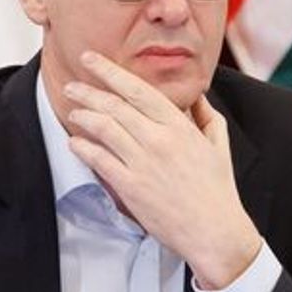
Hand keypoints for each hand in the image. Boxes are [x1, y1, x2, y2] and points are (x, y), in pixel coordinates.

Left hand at [64, 50, 261, 288]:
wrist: (214, 231)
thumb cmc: (218, 191)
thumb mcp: (219, 145)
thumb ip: (207, 116)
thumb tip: (198, 97)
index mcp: (179, 126)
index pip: (138, 90)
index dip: (110, 72)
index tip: (93, 60)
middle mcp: (159, 140)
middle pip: (114, 106)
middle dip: (88, 91)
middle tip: (72, 86)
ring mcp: (143, 163)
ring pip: (104, 128)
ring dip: (83, 116)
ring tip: (73, 111)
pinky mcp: (131, 187)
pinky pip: (99, 160)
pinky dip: (83, 147)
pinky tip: (75, 142)